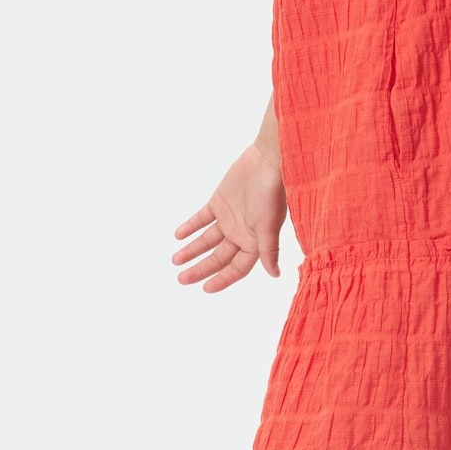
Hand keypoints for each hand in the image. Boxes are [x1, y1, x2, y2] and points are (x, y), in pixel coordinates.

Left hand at [173, 141, 287, 290]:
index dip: (222, 279)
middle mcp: (241, 233)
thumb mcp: (269, 226)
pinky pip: (201, 219)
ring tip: (175, 260)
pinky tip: (178, 235)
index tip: (205, 288)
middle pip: (218, 258)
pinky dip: (190, 227)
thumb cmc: (272, 194)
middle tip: (182, 279)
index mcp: (255, 242)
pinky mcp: (219, 203)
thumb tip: (275, 274)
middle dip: (200, 269)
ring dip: (192, 250)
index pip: (236, 269)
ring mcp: (229, 218)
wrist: (266, 162)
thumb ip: (268, 250)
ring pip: (207, 240)